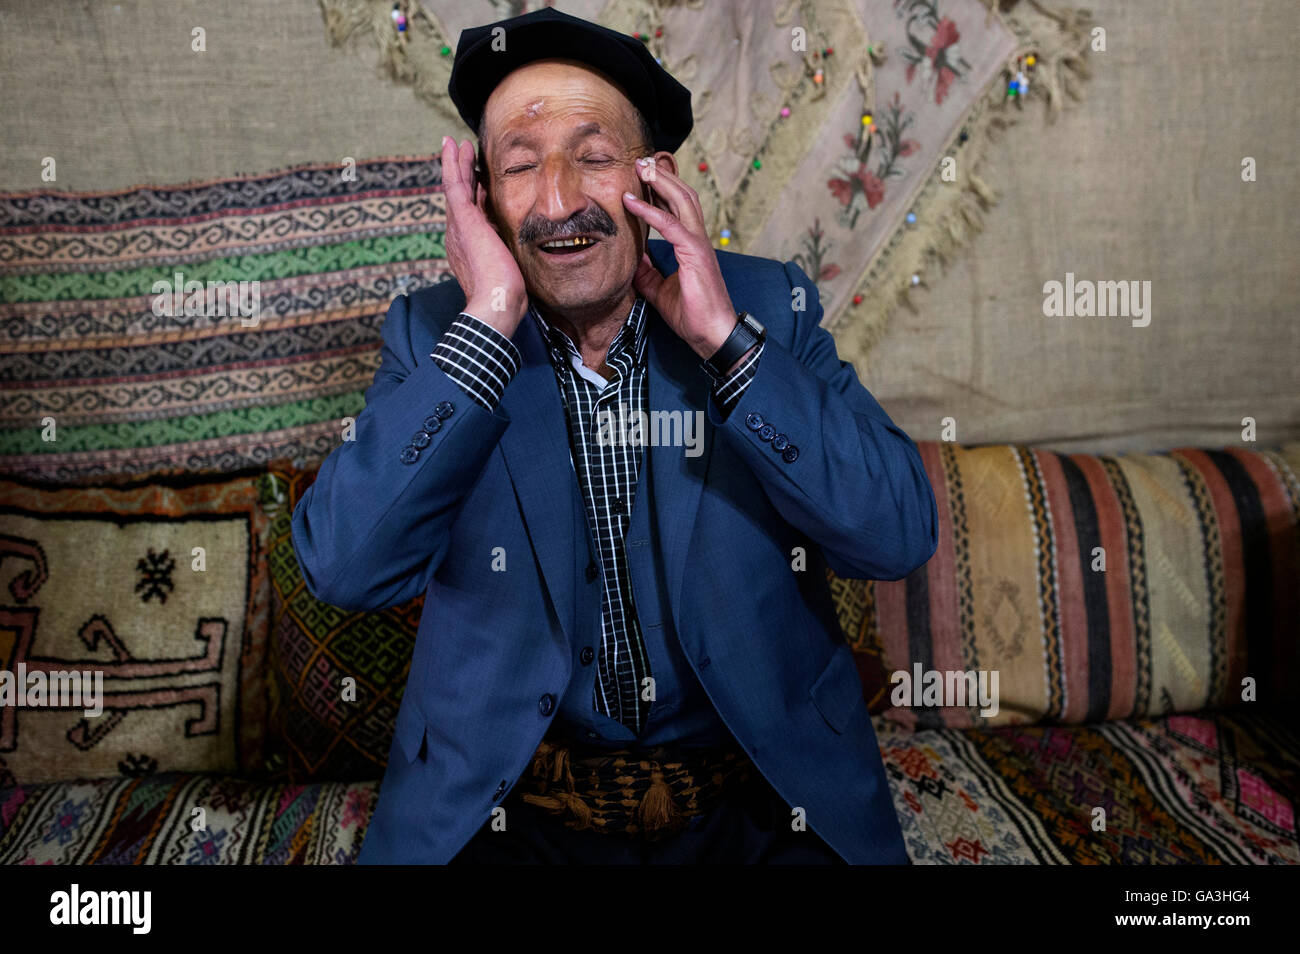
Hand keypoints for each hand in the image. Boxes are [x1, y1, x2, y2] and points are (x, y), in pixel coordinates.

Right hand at [440, 136, 527, 333]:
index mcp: (469, 248)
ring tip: (455, 145)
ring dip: (456, 163)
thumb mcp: (509, 269)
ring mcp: (459, 226)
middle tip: (458, 154)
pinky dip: (454, 164)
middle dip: (460, 176)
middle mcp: (458, 235)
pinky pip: (455, 184)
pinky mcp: (463, 219)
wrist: (497, 303)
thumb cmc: (507, 297)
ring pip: (455, 187)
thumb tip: (520, 247)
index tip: (480, 182)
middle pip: (460, 198)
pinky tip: (455, 147)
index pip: (472, 215)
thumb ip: (509, 255)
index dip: (474, 196)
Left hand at [621, 159, 739, 361]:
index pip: (678, 208)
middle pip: (682, 195)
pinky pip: (670, 225)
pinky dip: (649, 211)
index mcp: (692, 244)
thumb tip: (631, 258)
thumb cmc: (691, 314)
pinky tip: (632, 202)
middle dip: (662, 176)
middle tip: (640, 162)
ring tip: (640, 168)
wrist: (711, 334)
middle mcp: (698, 237)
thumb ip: (647, 271)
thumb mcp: (659, 289)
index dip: (661, 190)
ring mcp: (698, 243)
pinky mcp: (694, 253)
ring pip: (681, 200)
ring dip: (659, 182)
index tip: (643, 176)